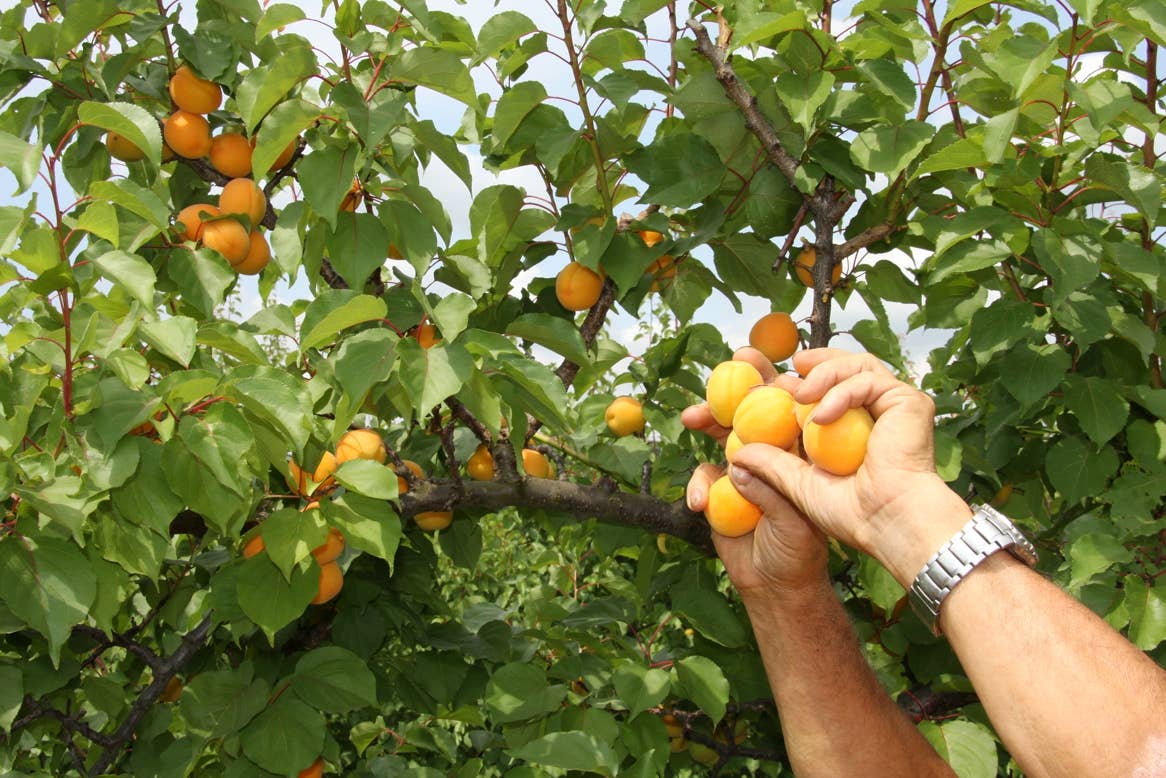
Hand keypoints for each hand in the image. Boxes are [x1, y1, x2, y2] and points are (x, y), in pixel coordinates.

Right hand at [683, 348, 827, 596]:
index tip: (753, 359)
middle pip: (749, 411)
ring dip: (706, 422)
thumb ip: (769, 492)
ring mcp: (743, 468)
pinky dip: (698, 486)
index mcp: (798, 453)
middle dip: (732, 389)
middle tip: (720, 369)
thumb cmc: (800, 553)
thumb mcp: (795, 523)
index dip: (770, 380)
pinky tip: (699, 504)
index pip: (787, 408)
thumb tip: (738, 464)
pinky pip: (703, 476)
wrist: (775, 586)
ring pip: (721, 434)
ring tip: (692, 418)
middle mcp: (771, 453)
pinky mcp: (719, 488)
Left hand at [727, 349, 968, 586]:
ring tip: (797, 393)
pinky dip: (841, 392)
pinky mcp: (908, 402)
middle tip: (762, 359)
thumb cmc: (851, 514)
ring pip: (854, 365)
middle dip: (802, 362)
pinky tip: (820, 415)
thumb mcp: (799, 486)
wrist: (889, 524)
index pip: (814, 394)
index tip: (757, 377)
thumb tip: (737, 454)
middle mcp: (868, 413)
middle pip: (835, 370)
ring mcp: (888, 405)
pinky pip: (868, 380)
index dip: (784, 383)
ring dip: (822, 372)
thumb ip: (772, 466)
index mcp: (843, 431)